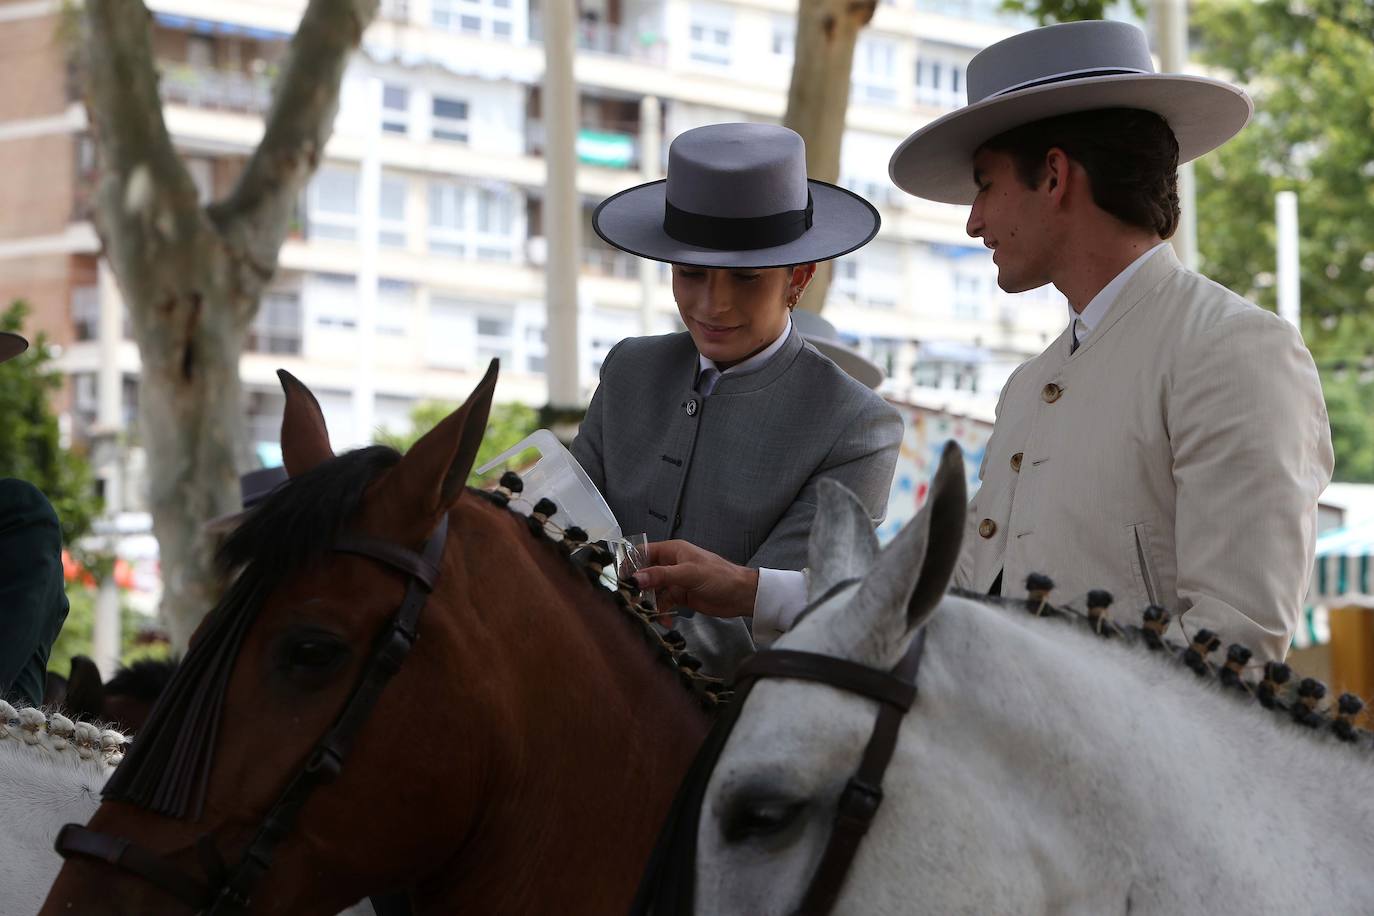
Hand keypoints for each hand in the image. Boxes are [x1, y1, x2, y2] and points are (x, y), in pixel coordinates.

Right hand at [634, 540, 758, 619]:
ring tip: (650, 614)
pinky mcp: (680, 597)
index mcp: (672, 551)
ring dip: (651, 603)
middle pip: (645, 574)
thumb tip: (635, 578)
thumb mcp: (688, 574)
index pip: (643, 552)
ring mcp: (675, 581)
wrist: (741, 595)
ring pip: (653, 591)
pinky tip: (666, 620)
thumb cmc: (718, 577)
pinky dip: (662, 612)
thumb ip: (661, 575)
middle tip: (632, 601)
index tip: (619, 579)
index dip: (629, 564)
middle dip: (639, 588)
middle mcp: (671, 564)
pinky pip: (664, 603)